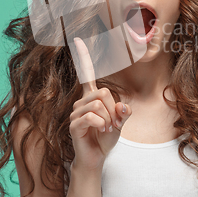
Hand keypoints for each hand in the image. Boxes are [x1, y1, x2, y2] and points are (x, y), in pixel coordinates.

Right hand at [69, 37, 131, 171]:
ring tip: (106, 129)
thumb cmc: (106, 137)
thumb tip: (124, 107)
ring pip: (98, 105)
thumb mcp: (120, 123)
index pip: (86, 73)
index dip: (83, 56)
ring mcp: (76, 112)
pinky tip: (100, 131)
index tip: (77, 39)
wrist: (95, 157)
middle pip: (103, 92)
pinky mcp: (73, 124)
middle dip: (113, 109)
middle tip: (113, 123)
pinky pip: (92, 117)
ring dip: (108, 119)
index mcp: (92, 96)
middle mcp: (81, 101)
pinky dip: (101, 125)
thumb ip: (123, 113)